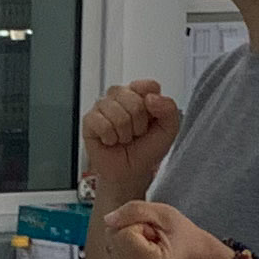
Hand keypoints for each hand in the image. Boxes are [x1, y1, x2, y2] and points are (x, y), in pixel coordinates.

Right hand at [81, 79, 182, 200]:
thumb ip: (169, 109)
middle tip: (136, 133)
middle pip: (133, 99)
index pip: (148, 86)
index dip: (152, 106)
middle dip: (138, 123)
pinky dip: (110, 138)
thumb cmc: (146, 150)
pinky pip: (101, 123)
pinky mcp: (89, 120)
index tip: (151, 120)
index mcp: (140, 94)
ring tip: (123, 138)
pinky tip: (111, 141)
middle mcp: (120, 96)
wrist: (131, 172)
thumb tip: (151, 98)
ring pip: (117, 111)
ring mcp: (103, 107)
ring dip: (124, 133)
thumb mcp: (169, 130)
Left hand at [99, 199, 233, 258]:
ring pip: (110, 241)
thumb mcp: (163, 213)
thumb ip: (135, 210)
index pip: (125, 234)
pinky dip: (124, 243)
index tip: (155, 232)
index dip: (139, 224)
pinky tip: (141, 249)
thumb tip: (108, 220)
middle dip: (131, 229)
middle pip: (113, 237)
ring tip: (148, 242)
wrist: (189, 254)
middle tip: (152, 236)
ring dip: (127, 236)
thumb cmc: (179, 232)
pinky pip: (111, 248)